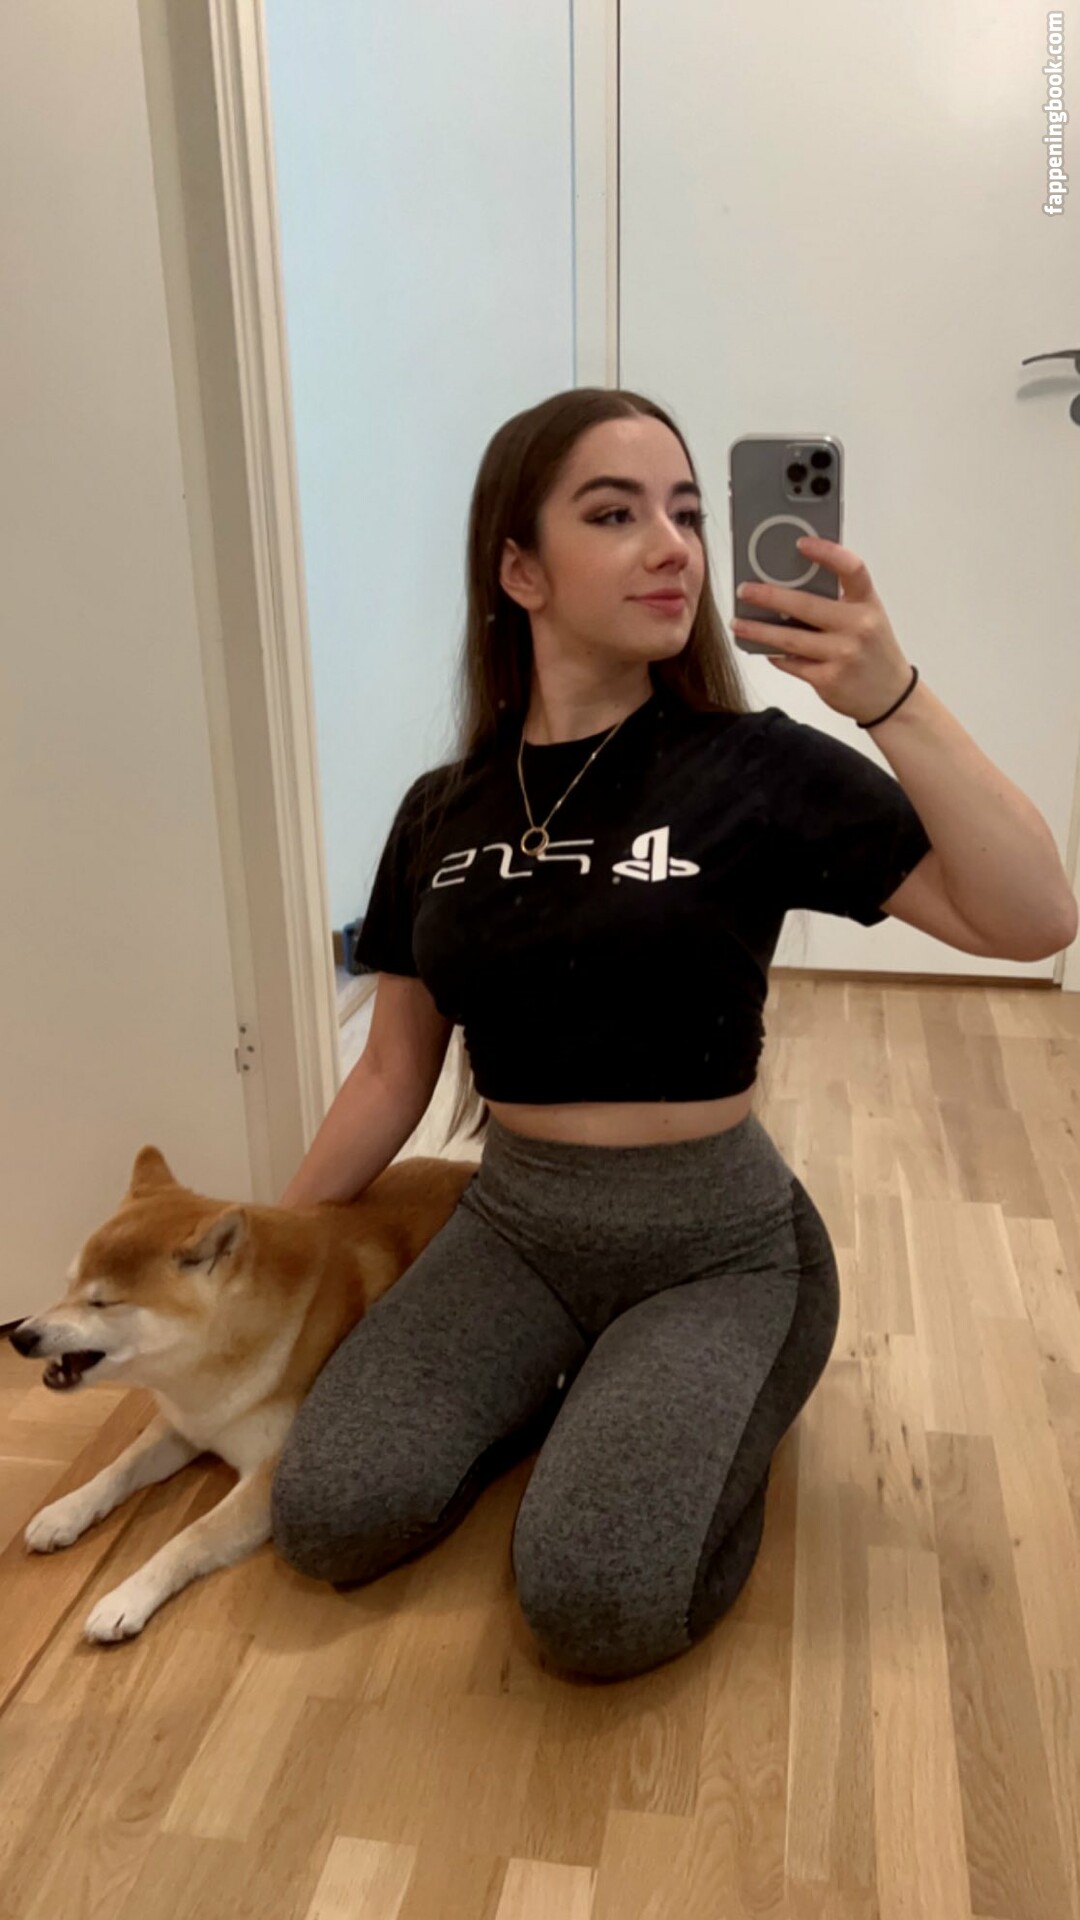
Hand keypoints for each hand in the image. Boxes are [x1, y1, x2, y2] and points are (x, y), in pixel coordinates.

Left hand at [732, 537, 913, 725]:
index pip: (852, 569)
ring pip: (789, 639)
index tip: (801, 543)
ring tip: (738, 624)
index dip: (827, 553)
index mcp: (867, 603)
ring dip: (759, 630)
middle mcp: (858, 626)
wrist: (891, 697)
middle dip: (769, 596)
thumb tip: (789, 585)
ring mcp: (843, 655)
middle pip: (805, 605)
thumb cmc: (873, 650)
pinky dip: (775, 656)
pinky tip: (763, 649)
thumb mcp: (867, 617)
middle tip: (744, 590)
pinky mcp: (829, 679)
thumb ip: (839, 601)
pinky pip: (791, 664)